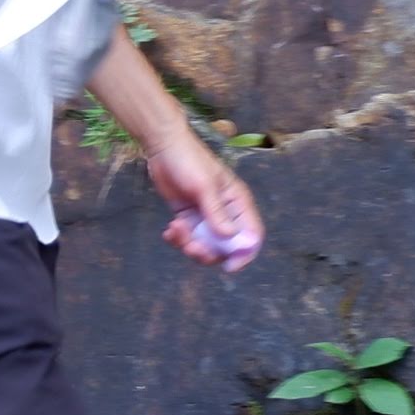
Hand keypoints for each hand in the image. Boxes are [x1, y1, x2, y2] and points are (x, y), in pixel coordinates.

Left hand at [148, 130, 263, 271]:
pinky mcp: (189, 217)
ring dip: (190, 246)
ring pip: (205, 245)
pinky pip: (188, 238)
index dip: (244, 254)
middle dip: (209, 253)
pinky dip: (179, 239)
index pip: (251, 234)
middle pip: (226, 246)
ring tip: (175, 231)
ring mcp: (206, 216)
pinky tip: (169, 230)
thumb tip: (230, 238)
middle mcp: (225, 212)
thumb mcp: (204, 186)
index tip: (229, 267)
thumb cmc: (189, 161)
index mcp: (238, 202)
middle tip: (192, 248)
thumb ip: (216, 213)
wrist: (163, 147)